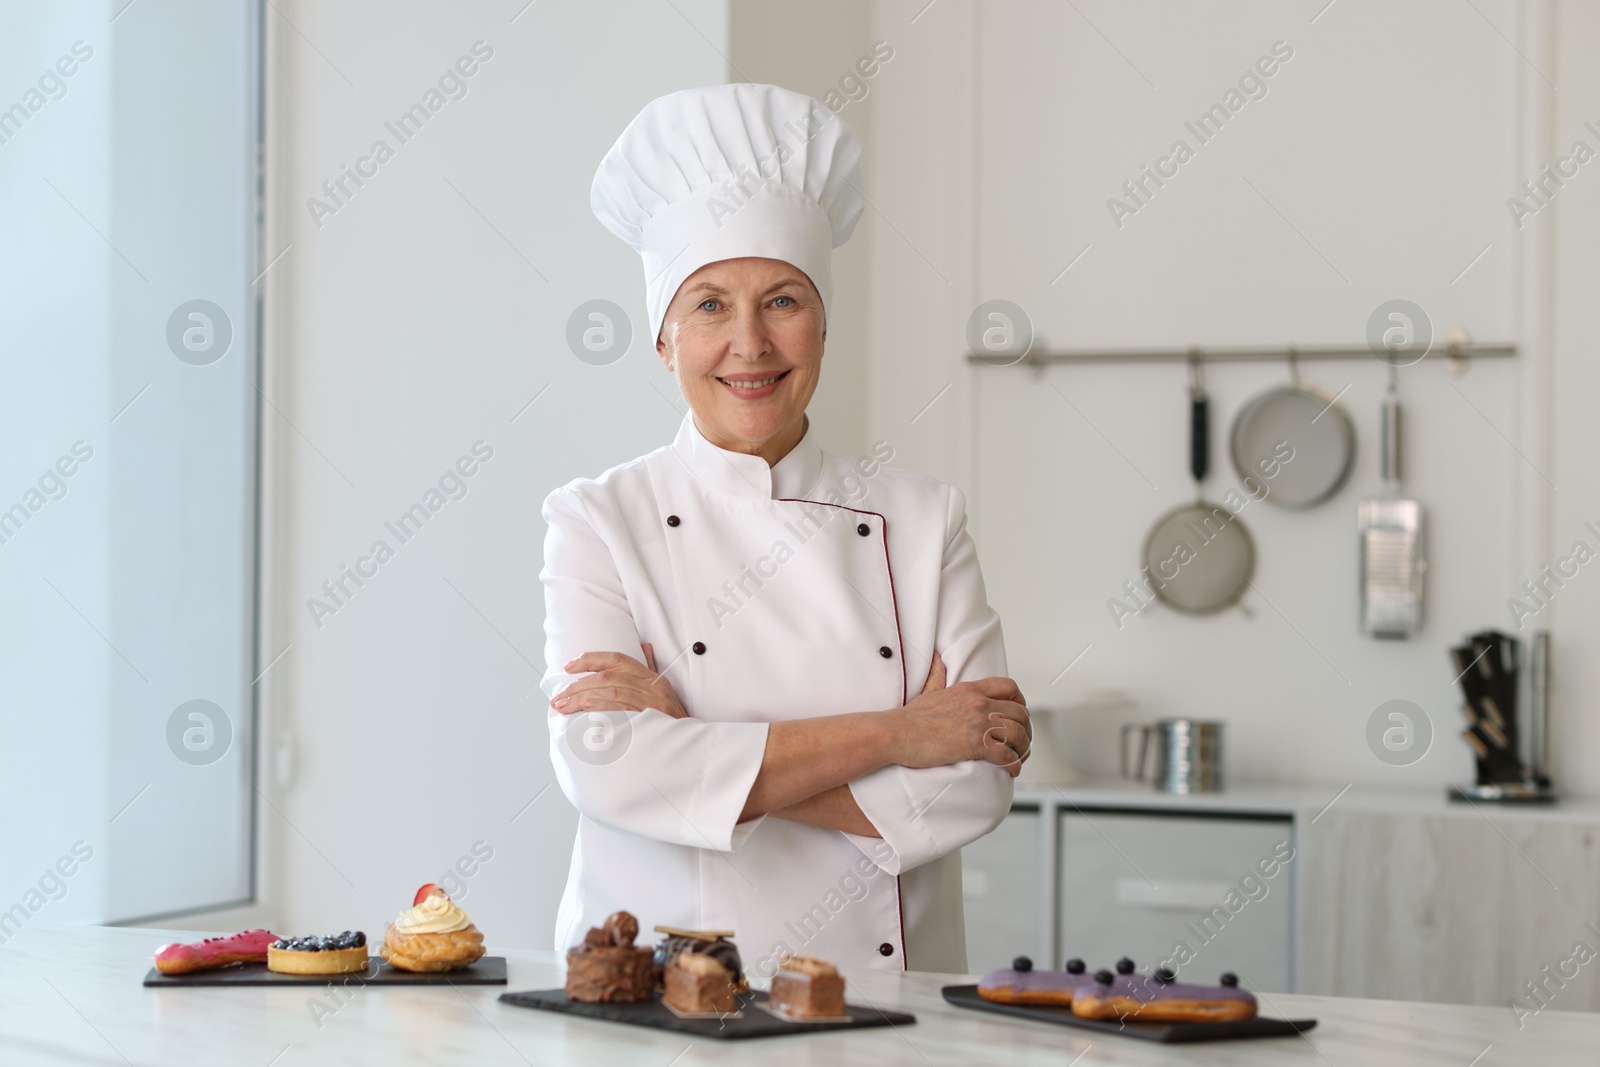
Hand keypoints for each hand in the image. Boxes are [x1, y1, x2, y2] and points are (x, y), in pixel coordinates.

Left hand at [550, 643, 687, 718]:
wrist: (690, 747)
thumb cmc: (672, 721)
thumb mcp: (664, 692)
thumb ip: (650, 670)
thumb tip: (644, 647)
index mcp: (652, 677)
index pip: (617, 659)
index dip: (590, 659)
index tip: (568, 667)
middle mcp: (653, 686)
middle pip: (608, 676)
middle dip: (577, 685)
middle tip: (558, 696)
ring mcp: (652, 702)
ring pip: (610, 689)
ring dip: (581, 696)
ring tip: (562, 706)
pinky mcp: (650, 719)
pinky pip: (620, 708)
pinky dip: (599, 706)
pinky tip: (583, 708)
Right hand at [895, 652, 1029, 776]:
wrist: (898, 734)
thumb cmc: (910, 718)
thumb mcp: (929, 689)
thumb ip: (938, 675)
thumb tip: (937, 659)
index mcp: (970, 690)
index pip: (1010, 688)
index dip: (1020, 702)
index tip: (1019, 715)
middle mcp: (979, 704)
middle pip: (1020, 712)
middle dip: (1026, 728)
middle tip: (1022, 741)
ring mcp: (979, 724)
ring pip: (1018, 734)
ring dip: (1023, 748)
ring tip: (1018, 758)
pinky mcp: (976, 745)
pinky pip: (1006, 755)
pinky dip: (1013, 765)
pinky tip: (1011, 770)